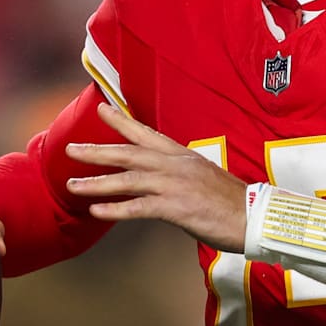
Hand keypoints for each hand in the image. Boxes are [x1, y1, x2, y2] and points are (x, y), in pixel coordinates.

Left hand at [65, 104, 248, 251]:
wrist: (255, 216)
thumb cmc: (231, 201)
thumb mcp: (203, 177)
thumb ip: (180, 173)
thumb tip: (162, 178)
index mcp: (182, 155)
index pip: (147, 133)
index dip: (122, 121)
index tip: (101, 108)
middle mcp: (175, 165)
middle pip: (129, 153)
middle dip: (97, 151)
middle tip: (70, 149)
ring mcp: (175, 185)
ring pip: (128, 179)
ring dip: (97, 183)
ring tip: (72, 186)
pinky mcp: (176, 208)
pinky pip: (139, 207)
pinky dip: (116, 209)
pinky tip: (96, 211)